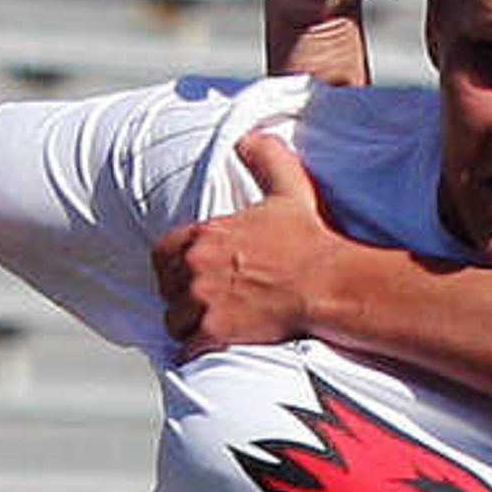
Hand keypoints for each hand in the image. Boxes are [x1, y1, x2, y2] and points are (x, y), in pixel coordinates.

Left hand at [154, 133, 351, 357]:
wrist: (329, 283)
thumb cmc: (311, 240)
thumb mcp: (289, 189)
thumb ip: (267, 158)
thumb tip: (251, 138)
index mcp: (206, 234)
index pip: (163, 252)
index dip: (172, 267)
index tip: (186, 276)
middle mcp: (197, 266)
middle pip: (167, 289)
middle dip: (179, 298)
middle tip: (199, 306)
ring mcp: (204, 301)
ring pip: (174, 321)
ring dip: (187, 327)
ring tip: (204, 331)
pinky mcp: (217, 331)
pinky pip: (188, 348)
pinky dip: (194, 353)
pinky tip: (207, 353)